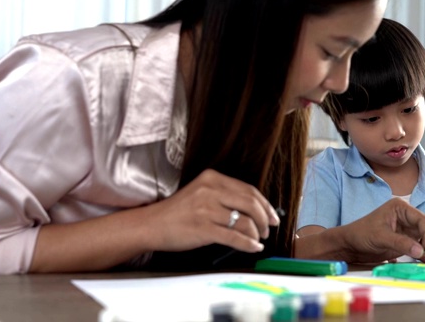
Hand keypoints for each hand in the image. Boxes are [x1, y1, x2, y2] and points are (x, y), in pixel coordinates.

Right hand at [144, 169, 279, 252]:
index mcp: (212, 178)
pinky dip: (248, 244)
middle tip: (269, 229)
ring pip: (245, 221)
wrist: (151, 224)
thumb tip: (255, 209)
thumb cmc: (178, 212)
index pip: (249, 189)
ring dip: (256, 233)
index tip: (273, 215)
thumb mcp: (201, 193)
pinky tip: (253, 247)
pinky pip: (234, 237)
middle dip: (265, 219)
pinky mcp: (203, 228)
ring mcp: (206, 209)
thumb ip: (224, 196)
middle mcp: (210, 190)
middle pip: (251, 203)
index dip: (265, 204)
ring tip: (257, 239)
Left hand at [340, 198, 424, 263]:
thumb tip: (421, 251)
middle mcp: (408, 217)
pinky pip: (423, 246)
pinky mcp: (408, 241)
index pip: (423, 219)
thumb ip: (400, 243)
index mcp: (401, 208)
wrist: (350, 244)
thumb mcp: (380, 237)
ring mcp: (409, 229)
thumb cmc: (361, 234)